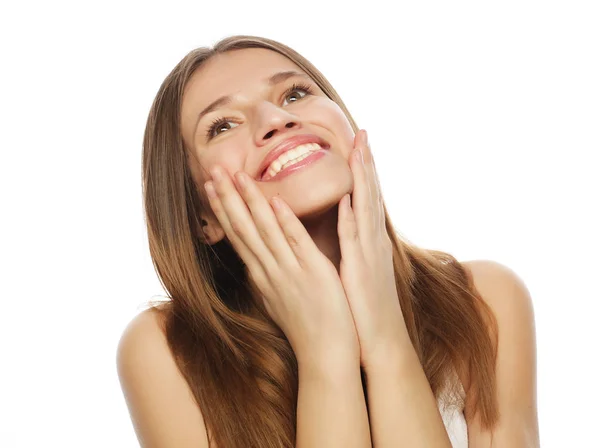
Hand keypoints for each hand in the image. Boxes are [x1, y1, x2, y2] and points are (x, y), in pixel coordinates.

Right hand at [204, 165, 359, 366]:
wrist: (325, 354)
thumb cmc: (305, 327)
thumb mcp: (278, 298)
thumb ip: (267, 276)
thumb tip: (256, 263)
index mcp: (262, 274)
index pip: (237, 235)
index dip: (223, 208)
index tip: (209, 185)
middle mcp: (269, 270)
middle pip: (242, 228)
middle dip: (226, 197)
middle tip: (211, 170)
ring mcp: (289, 270)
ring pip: (263, 230)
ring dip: (248, 201)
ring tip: (235, 176)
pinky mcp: (313, 272)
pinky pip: (296, 243)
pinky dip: (284, 222)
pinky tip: (274, 201)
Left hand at [337, 130, 407, 368]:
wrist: (382, 340)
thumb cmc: (366, 306)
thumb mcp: (361, 268)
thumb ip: (355, 242)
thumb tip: (344, 217)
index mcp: (371, 241)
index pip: (368, 197)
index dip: (365, 170)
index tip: (359, 144)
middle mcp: (373, 242)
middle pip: (371, 195)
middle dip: (367, 163)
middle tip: (363, 133)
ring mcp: (370, 254)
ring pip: (366, 209)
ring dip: (363, 180)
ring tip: (359, 151)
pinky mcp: (361, 270)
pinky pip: (354, 240)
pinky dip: (351, 218)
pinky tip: (347, 199)